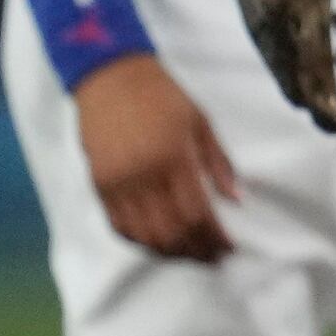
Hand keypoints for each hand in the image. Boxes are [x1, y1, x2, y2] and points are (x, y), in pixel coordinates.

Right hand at [75, 56, 240, 261]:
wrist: (111, 77)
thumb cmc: (163, 96)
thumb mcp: (201, 122)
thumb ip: (219, 163)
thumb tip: (237, 200)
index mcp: (174, 158)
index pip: (197, 213)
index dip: (215, 238)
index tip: (229, 249)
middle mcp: (143, 176)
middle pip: (171, 231)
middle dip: (195, 251)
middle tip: (212, 258)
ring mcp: (118, 183)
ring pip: (144, 235)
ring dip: (169, 252)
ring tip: (189, 254)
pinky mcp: (98, 185)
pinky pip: (118, 226)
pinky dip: (139, 241)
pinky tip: (157, 243)